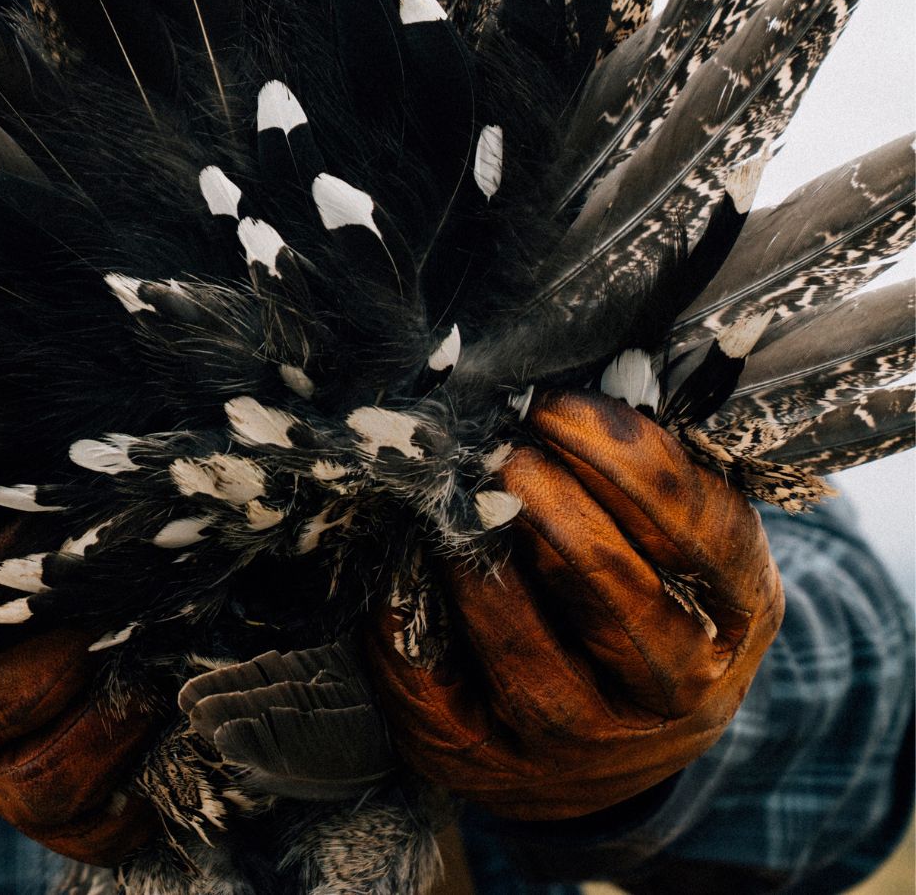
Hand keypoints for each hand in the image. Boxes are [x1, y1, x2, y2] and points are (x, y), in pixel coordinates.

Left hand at [364, 391, 783, 820]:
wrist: (608, 742)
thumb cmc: (645, 597)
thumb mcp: (686, 543)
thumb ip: (653, 473)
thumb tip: (575, 370)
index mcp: (738, 617)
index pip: (701, 532)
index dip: (627, 460)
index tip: (556, 406)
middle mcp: (675, 693)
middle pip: (616, 595)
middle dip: (552, 508)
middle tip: (501, 447)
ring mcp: (579, 744)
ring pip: (524, 653)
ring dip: (479, 562)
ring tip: (447, 495)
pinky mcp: (486, 762)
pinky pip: (434, 686)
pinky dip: (406, 614)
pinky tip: (394, 555)